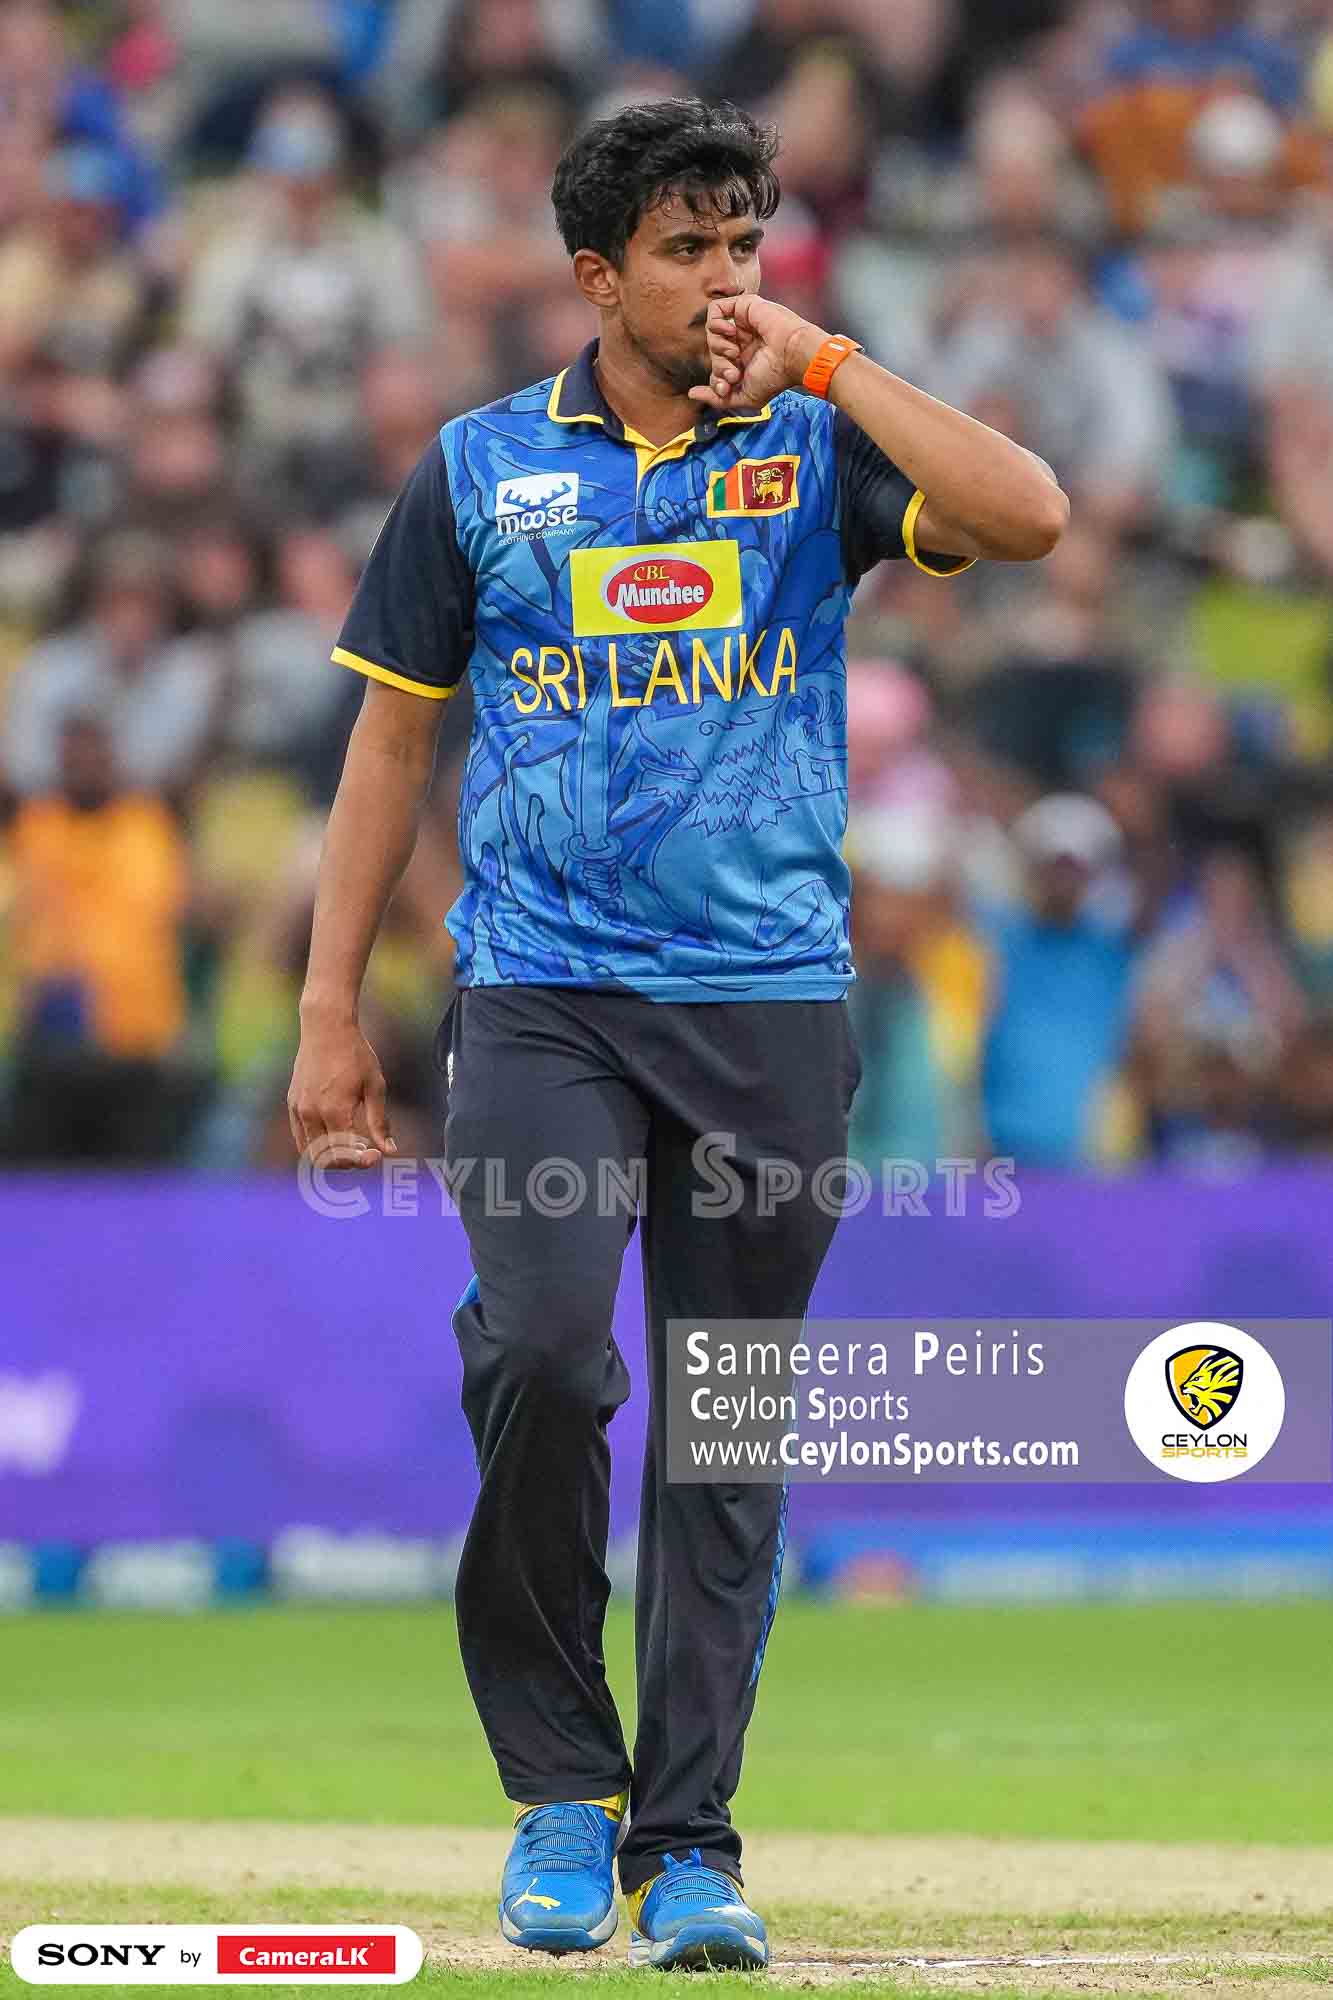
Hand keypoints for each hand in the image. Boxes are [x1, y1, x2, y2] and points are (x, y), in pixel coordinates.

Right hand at [288, 1009, 395, 1169]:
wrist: (326, 1028)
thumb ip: (379, 1122)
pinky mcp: (293, 1104)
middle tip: (366, 1153)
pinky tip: (334, 1137)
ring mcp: (299, 1109)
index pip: (346, 1154)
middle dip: (348, 1164)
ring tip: (352, 1145)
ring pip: (310, 1152)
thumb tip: (390, 1151)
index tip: (377, 1155)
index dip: (363, 1162)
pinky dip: (316, 1146)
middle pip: (326, 1159)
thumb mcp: (375, 1086)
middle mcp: (313, 1114)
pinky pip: (300, 1138)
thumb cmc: (355, 1054)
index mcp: (336, 1110)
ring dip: (331, 1157)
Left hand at [688, 294, 825, 412]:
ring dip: (717, 346)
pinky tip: (729, 332)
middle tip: (734, 372)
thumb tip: (692, 394)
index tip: (727, 387)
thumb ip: (717, 398)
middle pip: (713, 352)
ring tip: (734, 353)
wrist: (792, 355)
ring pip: (712, 333)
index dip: (717, 379)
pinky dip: (715, 322)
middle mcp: (742, 343)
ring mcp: (742, 325)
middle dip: (719, 365)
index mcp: (745, 362)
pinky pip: (715, 310)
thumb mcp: (743, 397)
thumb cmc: (774, 377)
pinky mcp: (743, 307)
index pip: (717, 368)